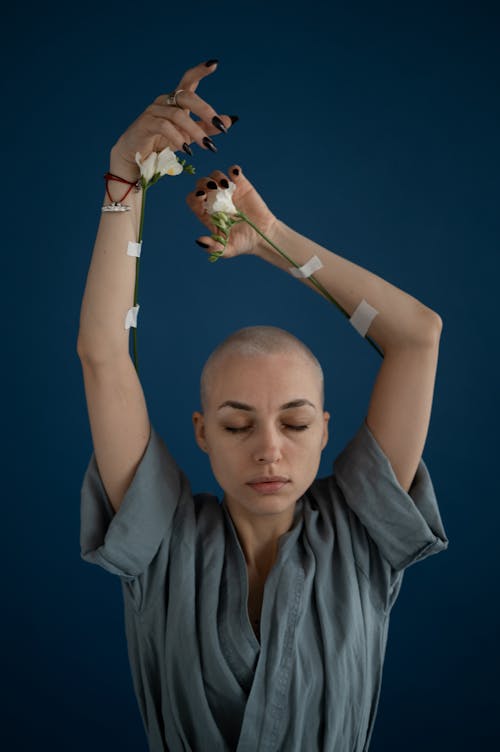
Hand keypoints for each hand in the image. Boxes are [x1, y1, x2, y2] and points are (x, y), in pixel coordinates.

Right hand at [109, 60, 234, 179]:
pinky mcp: (145, 123)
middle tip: (221, 128)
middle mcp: (165, 101)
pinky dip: (179, 138)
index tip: (214, 64)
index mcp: (175, 101)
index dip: (199, 71)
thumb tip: (229, 120)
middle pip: (187, 96)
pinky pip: (165, 127)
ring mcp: (153, 111)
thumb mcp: (188, 136)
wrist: (137, 158)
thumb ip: (206, 128)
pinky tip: (188, 150)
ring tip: (208, 146)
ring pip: (178, 115)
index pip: (188, 80)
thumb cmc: (161, 144)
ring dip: (196, 132)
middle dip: (205, 110)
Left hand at [186, 165, 278, 257]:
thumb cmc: (243, 243)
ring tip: (226, 185)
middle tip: (213, 188)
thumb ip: (213, 247)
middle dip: (204, 183)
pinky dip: (233, 169)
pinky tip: (236, 175)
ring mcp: (228, 191)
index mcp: (207, 213)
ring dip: (218, 176)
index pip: (193, 200)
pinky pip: (234, 171)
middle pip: (201, 184)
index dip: (194, 196)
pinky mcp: (242, 185)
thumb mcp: (227, 250)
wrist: (262, 236)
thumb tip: (199, 240)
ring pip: (215, 175)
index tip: (202, 197)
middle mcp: (215, 200)